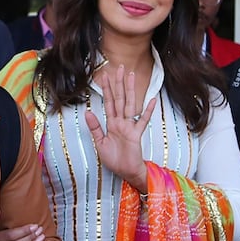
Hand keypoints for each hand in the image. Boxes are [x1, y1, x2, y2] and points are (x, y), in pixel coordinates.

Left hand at [86, 67, 155, 191]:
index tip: (104, 76)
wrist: (126, 172)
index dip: (106, 89)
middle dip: (118, 83)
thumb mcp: (100, 143)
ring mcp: (129, 127)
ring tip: (131, 76)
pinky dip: (147, 110)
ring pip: (129, 104)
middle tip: (119, 67)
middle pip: (119, 99)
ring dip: (130, 90)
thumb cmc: (114, 160)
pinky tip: (151, 99)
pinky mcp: (136, 134)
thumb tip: (87, 111)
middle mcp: (120, 122)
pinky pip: (142, 120)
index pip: (108, 103)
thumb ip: (95, 127)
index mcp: (111, 124)